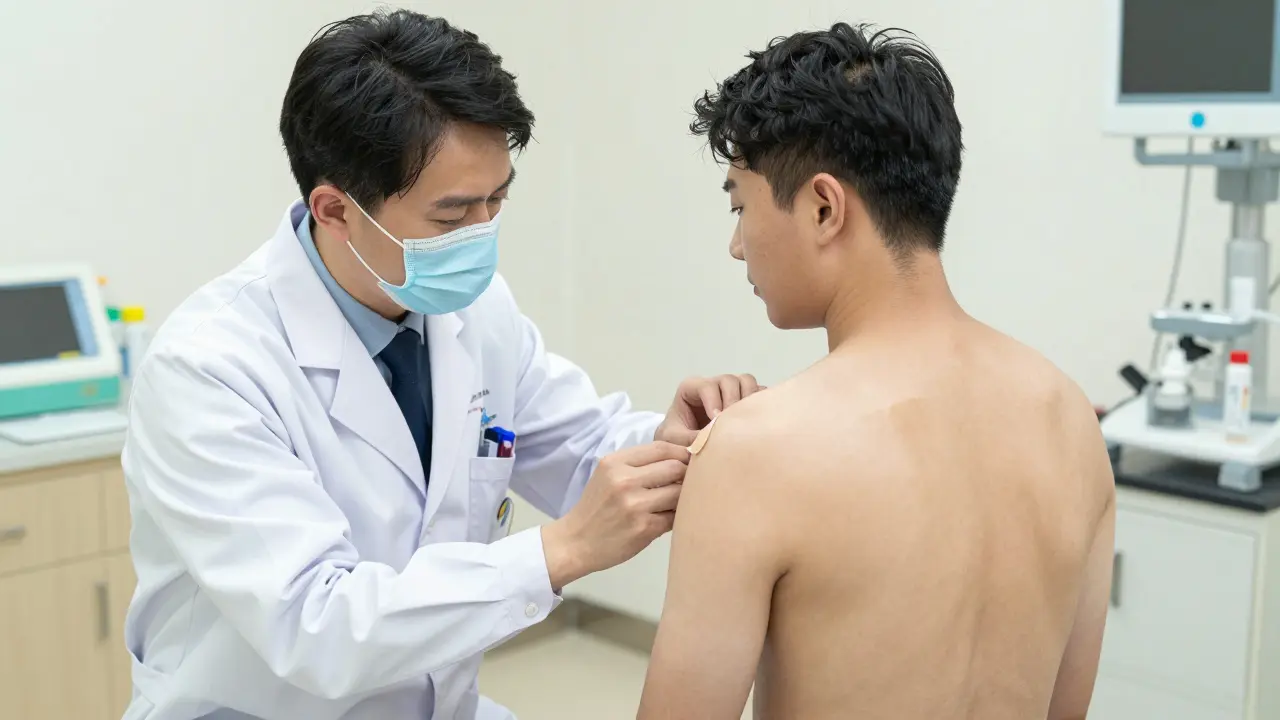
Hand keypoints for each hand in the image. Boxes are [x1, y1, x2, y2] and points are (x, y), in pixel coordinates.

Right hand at [542, 442, 689, 588]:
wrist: (575, 542)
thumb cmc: (596, 507)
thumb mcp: (608, 475)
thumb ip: (639, 465)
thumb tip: (681, 460)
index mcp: (615, 463)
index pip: (661, 447)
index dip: (682, 451)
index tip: (690, 460)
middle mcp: (624, 480)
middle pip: (675, 467)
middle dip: (687, 474)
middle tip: (690, 482)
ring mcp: (635, 505)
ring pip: (679, 492)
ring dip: (685, 497)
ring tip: (678, 501)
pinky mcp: (644, 528)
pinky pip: (675, 517)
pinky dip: (677, 517)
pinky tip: (668, 518)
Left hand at [655, 374, 761, 445]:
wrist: (685, 446)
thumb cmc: (675, 438)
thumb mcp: (673, 439)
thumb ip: (687, 438)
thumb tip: (710, 440)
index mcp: (692, 388)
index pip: (706, 386)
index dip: (713, 401)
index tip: (715, 420)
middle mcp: (713, 386)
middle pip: (729, 380)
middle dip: (732, 400)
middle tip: (732, 423)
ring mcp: (731, 391)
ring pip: (747, 382)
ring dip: (749, 399)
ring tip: (745, 421)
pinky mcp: (745, 401)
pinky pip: (759, 394)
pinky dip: (760, 405)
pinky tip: (755, 423)